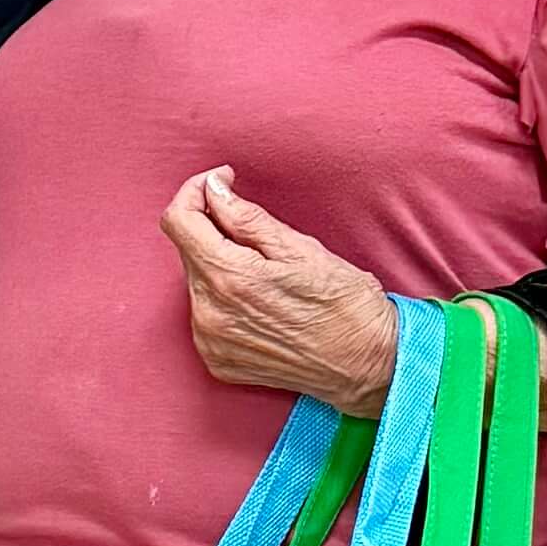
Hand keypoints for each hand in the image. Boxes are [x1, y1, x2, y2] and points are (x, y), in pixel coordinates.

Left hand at [163, 168, 398, 412]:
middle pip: (187, 251)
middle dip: (212, 228)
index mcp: (228, 278)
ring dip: (219, 264)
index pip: (178, 221)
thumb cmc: (345, 303)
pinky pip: (205, 314)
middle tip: (256, 228)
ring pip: (196, 282)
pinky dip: (224, 298)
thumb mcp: (300, 247)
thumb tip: (212, 188)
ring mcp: (211, 342)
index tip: (221, 183)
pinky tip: (259, 301)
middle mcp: (210, 314)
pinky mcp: (218, 361)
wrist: (369, 362)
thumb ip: (245, 216)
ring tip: (264, 271)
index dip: (196, 191)